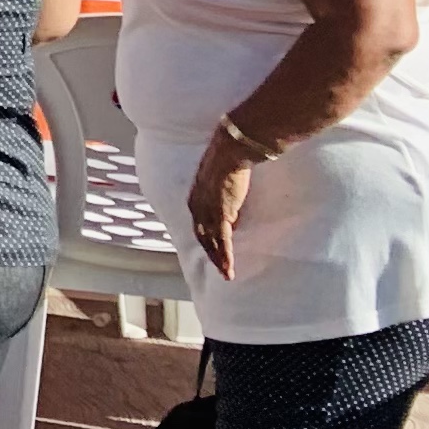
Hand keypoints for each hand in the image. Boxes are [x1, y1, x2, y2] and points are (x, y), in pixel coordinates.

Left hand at [187, 139, 254, 278]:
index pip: (197, 225)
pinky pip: (222, 240)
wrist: (230, 153)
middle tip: (219, 270)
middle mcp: (196, 207)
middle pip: (201, 236)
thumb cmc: (229, 164)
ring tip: (226, 275)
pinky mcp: (219, 214)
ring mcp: (206, 211)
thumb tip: (233, 218)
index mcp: (195, 199)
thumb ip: (224, 203)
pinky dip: (225, 256)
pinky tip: (229, 267)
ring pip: (210, 242)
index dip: (204, 240)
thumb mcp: (222, 187)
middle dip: (210, 254)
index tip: (211, 252)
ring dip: (219, 260)